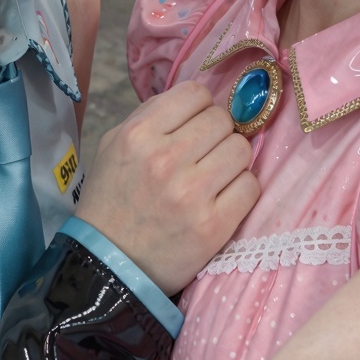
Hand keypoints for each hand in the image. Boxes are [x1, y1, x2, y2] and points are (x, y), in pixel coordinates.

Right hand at [75, 79, 258, 293]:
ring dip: (232, 161)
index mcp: (138, 135)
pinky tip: (223, 198)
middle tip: (205, 155)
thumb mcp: (114, 146)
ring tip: (214, 177)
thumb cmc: (112, 201)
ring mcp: (191, 193)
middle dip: (217, 134)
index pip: (196, 94)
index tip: (195, 125)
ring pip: (241, 149)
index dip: (200, 107)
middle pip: (222, 120)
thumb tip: (197, 101)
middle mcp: (166, 159)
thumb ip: (151, 117)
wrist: (109, 265)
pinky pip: (251, 186)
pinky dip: (241, 190)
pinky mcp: (213, 225)